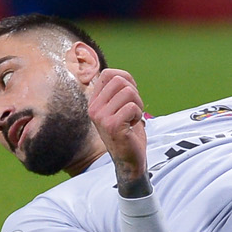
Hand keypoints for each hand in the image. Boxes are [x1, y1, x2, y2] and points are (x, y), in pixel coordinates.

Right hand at [87, 68, 148, 190]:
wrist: (130, 158)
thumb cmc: (128, 131)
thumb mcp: (119, 108)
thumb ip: (118, 92)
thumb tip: (121, 75)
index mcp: (94, 101)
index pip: (108, 73)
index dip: (126, 79)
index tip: (130, 96)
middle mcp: (94, 108)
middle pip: (119, 81)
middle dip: (134, 93)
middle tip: (132, 110)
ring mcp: (101, 117)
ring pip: (128, 92)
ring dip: (138, 105)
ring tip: (132, 119)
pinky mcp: (112, 126)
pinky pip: (132, 107)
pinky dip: (138, 115)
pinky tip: (132, 126)